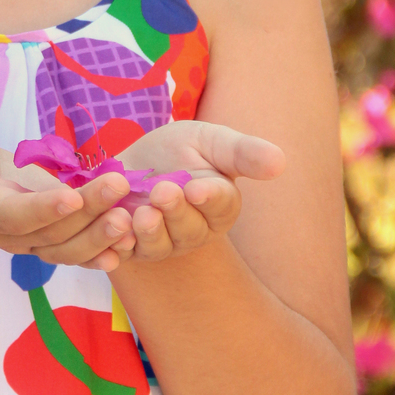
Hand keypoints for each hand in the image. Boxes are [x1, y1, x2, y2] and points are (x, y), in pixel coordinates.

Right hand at [0, 117, 138, 273]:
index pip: (14, 215)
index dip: (42, 209)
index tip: (73, 196)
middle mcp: (9, 233)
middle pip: (52, 234)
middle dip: (88, 215)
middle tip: (120, 188)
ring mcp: (32, 239)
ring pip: (69, 248)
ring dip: (102, 235)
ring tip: (132, 215)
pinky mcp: (52, 236)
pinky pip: (77, 251)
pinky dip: (104, 250)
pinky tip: (133, 241)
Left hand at [115, 121, 283, 261]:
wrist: (134, 161)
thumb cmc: (180, 149)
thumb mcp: (211, 141)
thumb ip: (242, 152)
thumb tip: (281, 162)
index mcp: (220, 205)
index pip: (220, 205)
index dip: (209, 197)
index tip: (197, 188)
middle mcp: (194, 231)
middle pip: (189, 230)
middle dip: (175, 212)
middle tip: (163, 191)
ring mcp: (161, 243)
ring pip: (158, 246)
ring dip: (149, 233)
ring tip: (139, 214)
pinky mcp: (129, 248)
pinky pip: (123, 254)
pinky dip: (117, 249)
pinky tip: (112, 236)